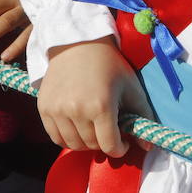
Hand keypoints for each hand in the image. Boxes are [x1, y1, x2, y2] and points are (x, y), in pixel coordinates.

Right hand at [37, 37, 153, 158]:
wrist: (78, 43)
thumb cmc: (109, 64)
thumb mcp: (132, 87)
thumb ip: (143, 117)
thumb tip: (147, 147)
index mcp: (101, 106)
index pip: (109, 146)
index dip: (119, 149)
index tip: (122, 142)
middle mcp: (77, 110)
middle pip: (92, 146)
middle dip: (103, 143)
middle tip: (108, 130)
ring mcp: (58, 110)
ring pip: (73, 144)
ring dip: (86, 142)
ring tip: (93, 129)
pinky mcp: (44, 108)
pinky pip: (55, 137)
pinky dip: (67, 138)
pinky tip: (77, 127)